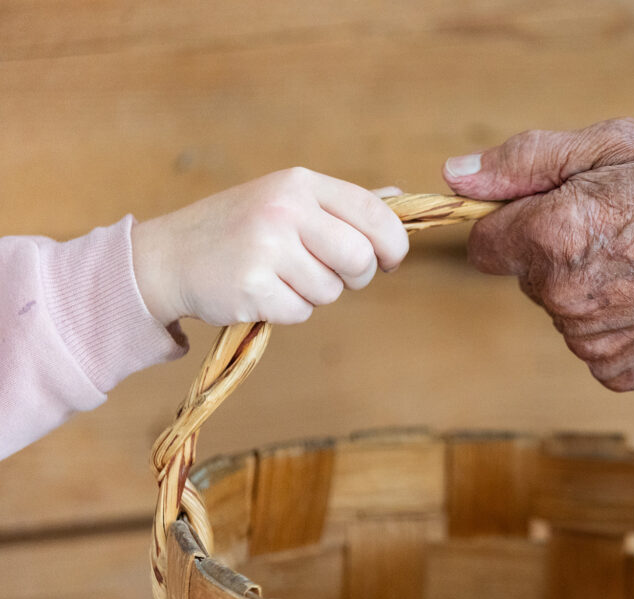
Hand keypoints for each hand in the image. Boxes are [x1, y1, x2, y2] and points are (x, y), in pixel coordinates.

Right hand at [132, 167, 407, 326]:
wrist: (168, 257)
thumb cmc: (239, 229)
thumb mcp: (287, 200)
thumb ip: (343, 204)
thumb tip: (399, 197)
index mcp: (300, 184)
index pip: (374, 213)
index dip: (393, 244)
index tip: (389, 260)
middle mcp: (285, 209)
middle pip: (360, 258)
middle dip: (356, 276)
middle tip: (331, 274)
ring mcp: (266, 247)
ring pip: (331, 291)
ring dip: (313, 294)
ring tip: (279, 276)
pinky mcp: (252, 287)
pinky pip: (301, 312)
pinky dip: (288, 310)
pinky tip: (262, 291)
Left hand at [444, 119, 633, 390]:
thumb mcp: (616, 146)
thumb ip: (525, 161)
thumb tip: (454, 176)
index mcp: (551, 235)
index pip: (485, 243)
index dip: (517, 222)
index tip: (556, 211)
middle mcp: (562, 298)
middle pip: (528, 277)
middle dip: (558, 252)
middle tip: (626, 229)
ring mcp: (591, 344)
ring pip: (564, 312)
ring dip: (591, 290)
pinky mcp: (620, 375)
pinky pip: (596, 346)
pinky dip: (618, 326)